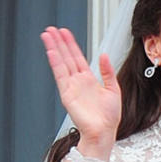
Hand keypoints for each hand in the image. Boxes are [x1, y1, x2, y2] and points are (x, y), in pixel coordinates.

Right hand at [41, 26, 120, 158]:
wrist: (104, 132)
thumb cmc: (109, 116)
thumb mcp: (113, 89)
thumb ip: (107, 72)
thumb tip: (103, 54)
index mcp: (89, 79)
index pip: (77, 57)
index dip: (71, 44)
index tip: (64, 32)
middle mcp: (78, 81)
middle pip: (66, 57)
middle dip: (59, 42)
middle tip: (51, 29)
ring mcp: (71, 87)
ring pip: (61, 63)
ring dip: (54, 49)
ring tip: (47, 35)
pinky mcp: (67, 94)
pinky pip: (60, 76)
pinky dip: (56, 63)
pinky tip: (51, 52)